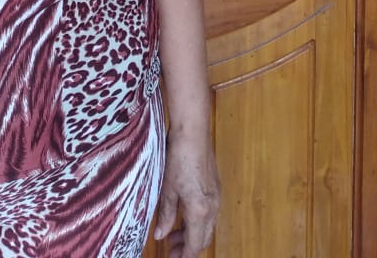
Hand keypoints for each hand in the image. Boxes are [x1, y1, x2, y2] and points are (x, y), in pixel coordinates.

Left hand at [154, 129, 220, 256]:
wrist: (193, 132)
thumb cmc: (178, 158)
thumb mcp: (168, 189)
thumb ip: (166, 215)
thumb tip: (160, 235)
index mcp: (200, 211)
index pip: (195, 245)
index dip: (184, 256)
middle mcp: (212, 207)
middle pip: (203, 239)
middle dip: (188, 247)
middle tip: (171, 249)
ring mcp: (216, 197)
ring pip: (207, 226)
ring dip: (192, 234)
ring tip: (174, 233)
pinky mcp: (215, 187)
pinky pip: (209, 213)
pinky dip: (197, 220)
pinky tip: (183, 215)